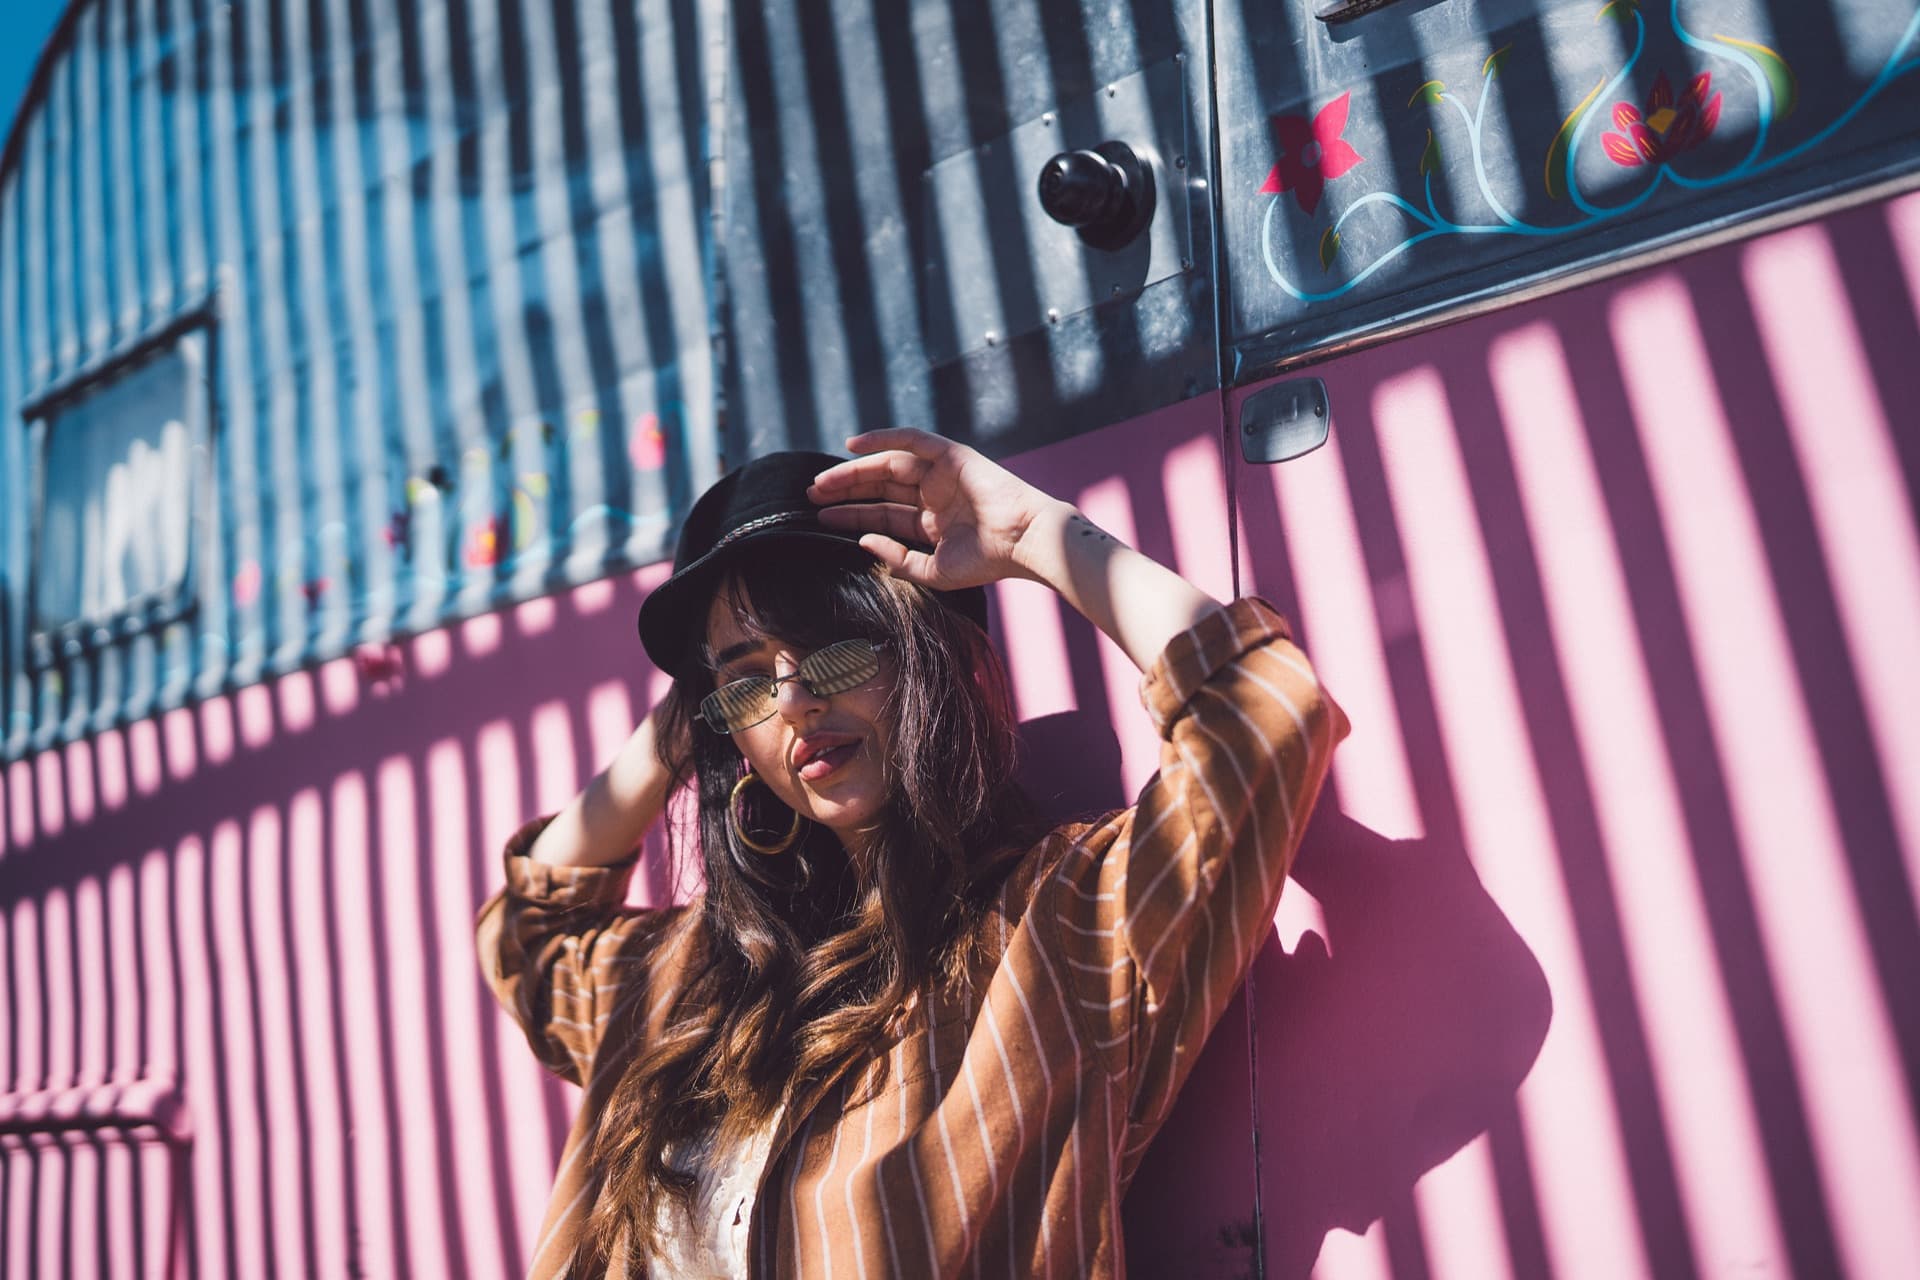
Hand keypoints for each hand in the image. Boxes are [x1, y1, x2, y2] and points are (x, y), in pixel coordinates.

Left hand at [807, 429, 1061, 589]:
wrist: (1024, 541)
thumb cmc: (987, 561)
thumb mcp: (934, 570)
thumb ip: (898, 559)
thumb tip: (863, 541)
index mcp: (933, 524)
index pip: (883, 515)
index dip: (851, 515)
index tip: (820, 517)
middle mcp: (935, 496)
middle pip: (880, 489)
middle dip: (845, 491)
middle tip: (810, 495)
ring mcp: (943, 474)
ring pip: (888, 466)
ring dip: (855, 470)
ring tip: (822, 480)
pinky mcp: (952, 455)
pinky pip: (912, 440)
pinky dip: (883, 438)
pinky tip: (852, 445)